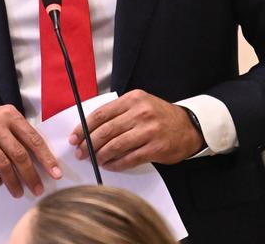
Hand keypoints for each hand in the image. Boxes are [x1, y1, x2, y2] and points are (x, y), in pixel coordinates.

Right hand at [0, 105, 61, 196]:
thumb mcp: (4, 120)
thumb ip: (20, 134)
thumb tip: (42, 160)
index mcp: (10, 115)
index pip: (33, 138)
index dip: (46, 158)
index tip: (55, 173)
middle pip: (19, 154)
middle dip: (31, 175)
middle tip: (38, 189)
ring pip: (2, 164)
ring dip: (13, 182)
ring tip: (19, 192)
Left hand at [68, 90, 203, 170]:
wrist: (189, 127)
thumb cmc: (159, 117)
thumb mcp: (140, 105)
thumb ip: (117, 113)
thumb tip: (89, 129)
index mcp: (133, 99)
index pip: (101, 114)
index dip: (84, 128)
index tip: (74, 137)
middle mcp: (141, 113)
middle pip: (106, 131)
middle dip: (88, 144)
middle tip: (80, 153)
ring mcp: (149, 131)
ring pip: (115, 145)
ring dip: (100, 155)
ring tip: (95, 160)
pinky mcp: (155, 148)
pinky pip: (129, 158)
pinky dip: (116, 164)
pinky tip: (110, 165)